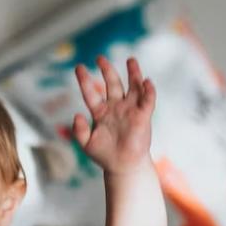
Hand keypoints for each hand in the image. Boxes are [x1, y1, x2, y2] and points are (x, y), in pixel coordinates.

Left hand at [74, 56, 155, 174]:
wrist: (123, 167)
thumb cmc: (105, 156)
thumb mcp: (86, 144)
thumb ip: (79, 130)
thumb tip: (77, 114)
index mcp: (101, 112)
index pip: (91, 92)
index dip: (85, 80)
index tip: (79, 67)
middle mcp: (116, 107)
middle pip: (112, 84)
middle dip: (107, 70)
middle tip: (100, 57)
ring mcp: (130, 110)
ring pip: (133, 87)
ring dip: (133, 73)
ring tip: (130, 60)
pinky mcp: (143, 116)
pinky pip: (147, 100)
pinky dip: (148, 91)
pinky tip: (146, 81)